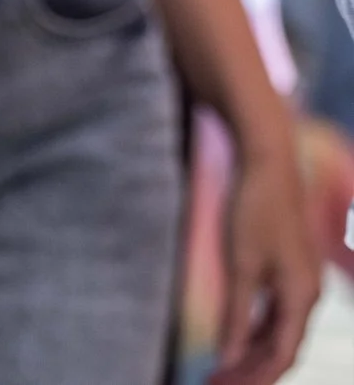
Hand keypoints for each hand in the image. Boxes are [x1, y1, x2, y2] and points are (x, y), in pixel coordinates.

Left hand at [210, 132, 319, 384]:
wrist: (267, 164)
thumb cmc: (253, 209)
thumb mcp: (240, 263)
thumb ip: (235, 312)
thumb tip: (228, 356)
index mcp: (301, 296)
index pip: (281, 354)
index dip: (254, 378)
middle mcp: (307, 294)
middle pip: (281, 348)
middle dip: (251, 372)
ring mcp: (299, 282)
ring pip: (277, 332)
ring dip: (251, 354)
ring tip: (219, 372)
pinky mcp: (286, 270)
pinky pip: (273, 313)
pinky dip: (252, 331)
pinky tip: (232, 341)